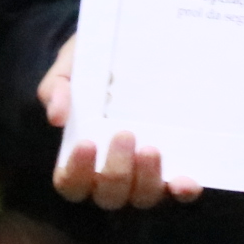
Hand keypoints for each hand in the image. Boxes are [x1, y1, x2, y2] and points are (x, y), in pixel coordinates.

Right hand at [39, 38, 200, 210]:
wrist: (133, 45)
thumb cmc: (94, 64)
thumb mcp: (71, 66)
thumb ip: (57, 88)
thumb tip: (57, 116)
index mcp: (81, 158)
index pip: (71, 183)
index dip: (77, 172)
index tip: (87, 144)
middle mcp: (111, 175)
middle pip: (109, 196)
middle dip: (116, 172)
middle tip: (124, 135)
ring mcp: (144, 176)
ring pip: (142, 198)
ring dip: (146, 180)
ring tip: (151, 149)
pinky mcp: (173, 170)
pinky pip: (178, 191)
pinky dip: (181, 191)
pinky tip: (186, 182)